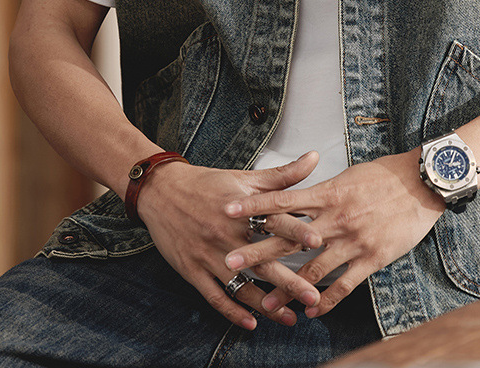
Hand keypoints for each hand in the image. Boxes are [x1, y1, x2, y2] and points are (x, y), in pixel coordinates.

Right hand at [136, 152, 323, 329]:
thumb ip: (283, 174)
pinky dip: (233, 312)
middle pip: (263, 261)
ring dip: (267, 305)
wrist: (161, 191)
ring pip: (242, 286)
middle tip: (313, 295)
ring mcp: (209, 255)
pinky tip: (251, 323)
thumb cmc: (208, 183)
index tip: (318, 242)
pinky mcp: (192, 270)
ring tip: (290, 317)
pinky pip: (215, 296)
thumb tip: (314, 158)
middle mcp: (227, 234)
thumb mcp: (245, 177)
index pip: (274, 221)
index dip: (296, 230)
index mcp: (242, 209)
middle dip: (290, 281)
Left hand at [223, 151, 445, 316]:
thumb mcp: (350, 176)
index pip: (283, 199)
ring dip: (288, 288)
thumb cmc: (386, 175)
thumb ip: (325, 189)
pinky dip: (327, 300)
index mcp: (328, 193)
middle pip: (288, 239)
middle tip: (229, 263)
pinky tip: (313, 311)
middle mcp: (335, 219)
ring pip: (313, 269)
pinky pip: (344, 285)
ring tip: (266, 303)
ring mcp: (353, 240)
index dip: (254, 206)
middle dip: (257, 252)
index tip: (228, 209)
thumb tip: (304, 195)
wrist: (421, 183)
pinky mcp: (371, 258)